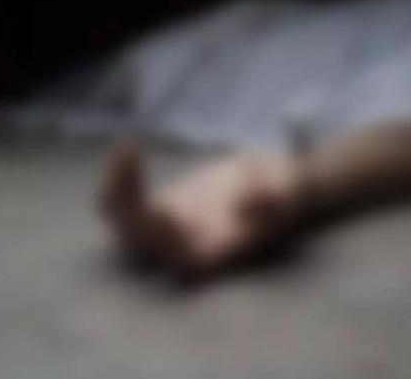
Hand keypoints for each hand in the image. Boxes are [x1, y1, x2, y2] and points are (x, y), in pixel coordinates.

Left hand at [99, 142, 299, 274]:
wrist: (276, 185)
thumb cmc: (289, 188)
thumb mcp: (292, 189)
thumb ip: (277, 197)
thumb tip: (248, 204)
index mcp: (223, 251)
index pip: (186, 264)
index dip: (171, 245)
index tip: (169, 211)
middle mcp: (190, 247)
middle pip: (144, 251)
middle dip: (133, 217)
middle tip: (136, 171)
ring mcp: (170, 230)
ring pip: (126, 230)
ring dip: (118, 196)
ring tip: (128, 154)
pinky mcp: (161, 208)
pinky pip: (125, 204)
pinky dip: (119, 181)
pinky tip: (128, 147)